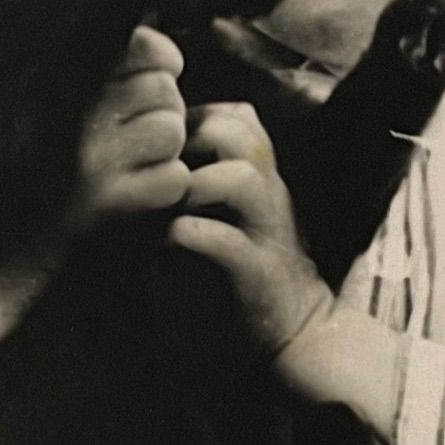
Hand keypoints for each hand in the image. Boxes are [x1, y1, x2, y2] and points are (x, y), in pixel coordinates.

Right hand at [71, 26, 190, 231]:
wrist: (9, 243)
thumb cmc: (51, 164)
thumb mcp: (70, 104)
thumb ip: (119, 67)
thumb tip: (170, 57)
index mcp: (65, 81)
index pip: (142, 47)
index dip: (159, 62)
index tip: (147, 83)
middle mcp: (76, 114)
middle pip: (164, 90)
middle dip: (163, 111)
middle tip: (137, 136)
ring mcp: (92, 160)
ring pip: (171, 130)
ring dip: (166, 151)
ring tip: (137, 164)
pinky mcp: (109, 203)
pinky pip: (174, 178)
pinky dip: (166, 187)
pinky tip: (139, 193)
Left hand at [170, 102, 333, 352]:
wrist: (292, 329)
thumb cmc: (244, 267)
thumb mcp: (231, 212)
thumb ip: (207, 178)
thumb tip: (151, 152)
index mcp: (261, 175)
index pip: (233, 115)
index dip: (192, 121)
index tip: (162, 151)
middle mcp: (268, 193)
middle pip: (237, 130)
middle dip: (190, 141)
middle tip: (158, 172)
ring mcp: (266, 230)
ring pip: (240, 177)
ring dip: (194, 185)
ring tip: (166, 206)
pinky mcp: (256, 272)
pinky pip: (226, 241)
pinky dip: (191, 236)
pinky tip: (169, 243)